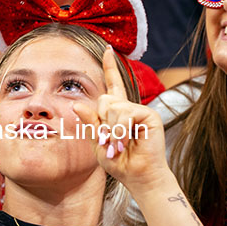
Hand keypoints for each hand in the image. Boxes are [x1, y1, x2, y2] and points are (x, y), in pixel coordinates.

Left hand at [74, 47, 169, 194]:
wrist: (138, 176)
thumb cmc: (119, 162)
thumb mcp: (97, 142)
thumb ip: (89, 123)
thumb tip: (77, 104)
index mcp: (117, 112)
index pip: (112, 85)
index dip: (110, 67)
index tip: (107, 49)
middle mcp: (129, 107)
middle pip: (104, 99)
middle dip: (101, 121)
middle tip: (108, 141)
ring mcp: (140, 110)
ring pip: (113, 107)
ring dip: (110, 129)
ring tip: (117, 143)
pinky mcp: (149, 115)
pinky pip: (125, 113)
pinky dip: (120, 128)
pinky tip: (125, 140)